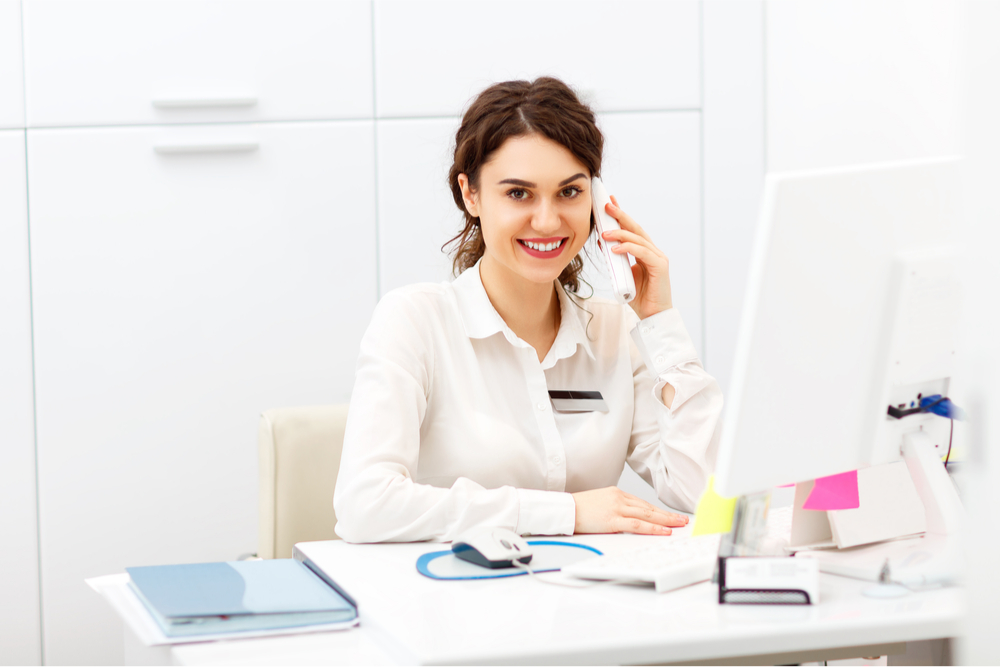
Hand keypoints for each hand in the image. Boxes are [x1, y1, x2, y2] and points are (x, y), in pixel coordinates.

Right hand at [572, 486, 688, 534]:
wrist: (564, 509)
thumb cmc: (579, 508)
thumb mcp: (600, 503)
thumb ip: (615, 509)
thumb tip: (626, 521)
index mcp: (617, 493)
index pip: (643, 503)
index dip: (658, 511)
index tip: (669, 515)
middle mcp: (619, 498)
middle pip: (649, 508)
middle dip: (667, 515)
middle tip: (682, 519)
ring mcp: (617, 508)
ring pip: (647, 515)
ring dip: (665, 520)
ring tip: (678, 525)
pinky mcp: (612, 519)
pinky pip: (637, 524)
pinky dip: (653, 528)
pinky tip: (663, 531)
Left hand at [601, 196, 672, 319]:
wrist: (653, 315)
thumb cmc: (639, 297)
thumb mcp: (623, 274)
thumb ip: (617, 260)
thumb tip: (604, 244)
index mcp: (645, 252)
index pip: (632, 230)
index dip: (621, 216)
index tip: (609, 204)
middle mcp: (653, 251)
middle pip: (635, 228)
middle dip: (620, 216)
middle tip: (606, 206)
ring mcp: (658, 257)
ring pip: (638, 238)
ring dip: (619, 233)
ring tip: (604, 232)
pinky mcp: (660, 266)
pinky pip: (642, 252)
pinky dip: (627, 248)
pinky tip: (615, 249)